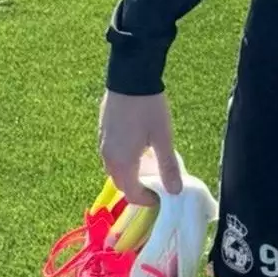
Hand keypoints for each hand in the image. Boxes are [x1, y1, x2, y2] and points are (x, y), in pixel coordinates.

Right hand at [98, 90, 182, 206]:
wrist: (130, 77)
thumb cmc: (149, 108)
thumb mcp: (164, 138)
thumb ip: (168, 166)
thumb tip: (175, 191)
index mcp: (122, 162)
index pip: (131, 193)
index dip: (145, 200)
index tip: (159, 197)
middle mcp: (108, 156)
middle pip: (120, 181)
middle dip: (135, 187)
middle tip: (153, 183)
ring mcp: (102, 141)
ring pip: (113, 167)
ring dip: (127, 172)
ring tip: (146, 164)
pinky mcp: (102, 129)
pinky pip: (110, 152)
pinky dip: (121, 158)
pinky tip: (135, 145)